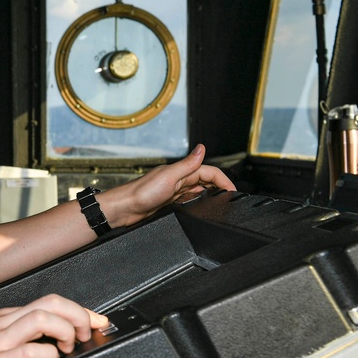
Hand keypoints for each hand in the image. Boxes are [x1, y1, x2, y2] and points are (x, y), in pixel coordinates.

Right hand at [0, 294, 108, 357]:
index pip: (49, 303)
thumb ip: (11, 340)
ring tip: (73, 345)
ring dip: (68, 329)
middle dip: (81, 314)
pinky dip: (47, 353)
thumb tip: (43, 345)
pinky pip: (27, 351)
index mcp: (3, 319)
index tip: (96, 321)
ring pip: (43, 318)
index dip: (79, 310)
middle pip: (52, 303)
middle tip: (92, 332)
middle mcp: (2, 324)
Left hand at [103, 144, 234, 227]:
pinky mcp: (169, 203)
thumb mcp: (168, 177)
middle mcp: (179, 180)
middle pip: (206, 181)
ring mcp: (174, 192)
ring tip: (221, 202)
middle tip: (231, 198)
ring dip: (210, 194)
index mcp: (180, 171)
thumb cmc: (141, 193)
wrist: (124, 209)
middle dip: (220, 187)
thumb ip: (187, 164)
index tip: (233, 190)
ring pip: (199, 191)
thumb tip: (202, 148)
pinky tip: (200, 208)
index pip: (209, 172)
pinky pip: (189, 200)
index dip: (223, 180)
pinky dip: (198, 203)